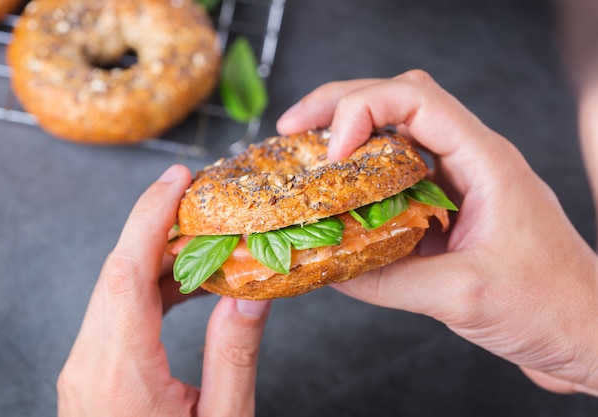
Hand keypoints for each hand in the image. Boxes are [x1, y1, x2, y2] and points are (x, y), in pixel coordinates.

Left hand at [57, 165, 270, 415]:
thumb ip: (233, 358)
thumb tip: (250, 296)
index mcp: (119, 373)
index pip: (127, 273)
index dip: (150, 217)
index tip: (177, 179)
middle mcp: (89, 362)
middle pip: (118, 271)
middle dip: (157, 224)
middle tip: (201, 197)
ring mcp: (85, 367)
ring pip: (116, 289)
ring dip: (158, 256)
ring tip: (204, 236)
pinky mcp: (92, 373)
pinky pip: (118, 312)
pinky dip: (152, 287)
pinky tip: (187, 283)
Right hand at [277, 71, 597, 395]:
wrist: (585, 333)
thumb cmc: (551, 307)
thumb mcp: (462, 295)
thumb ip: (389, 280)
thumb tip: (328, 268)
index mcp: (485, 162)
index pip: (417, 101)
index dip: (364, 111)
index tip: (332, 152)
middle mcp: (471, 161)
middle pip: (400, 101)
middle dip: (341, 106)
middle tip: (295, 129)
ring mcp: (459, 184)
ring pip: (397, 136)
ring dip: (349, 140)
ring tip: (306, 157)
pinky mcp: (449, 210)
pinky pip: (398, 180)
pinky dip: (362, 183)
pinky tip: (337, 202)